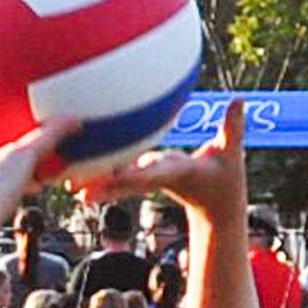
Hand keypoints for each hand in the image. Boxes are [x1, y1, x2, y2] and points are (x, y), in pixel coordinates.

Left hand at [80, 97, 248, 226]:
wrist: (215, 208)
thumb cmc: (226, 178)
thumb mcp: (232, 153)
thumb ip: (233, 127)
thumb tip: (240, 99)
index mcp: (175, 173)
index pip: (154, 174)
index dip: (134, 175)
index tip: (117, 176)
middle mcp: (156, 178)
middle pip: (126, 183)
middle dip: (103, 185)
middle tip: (76, 188)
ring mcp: (148, 180)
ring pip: (117, 182)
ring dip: (94, 182)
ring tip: (68, 184)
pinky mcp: (143, 178)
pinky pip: (119, 174)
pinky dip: (101, 173)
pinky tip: (79, 169)